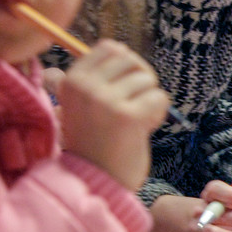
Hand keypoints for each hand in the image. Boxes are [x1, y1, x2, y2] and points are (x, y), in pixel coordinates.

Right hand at [55, 40, 170, 189]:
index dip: (127, 65)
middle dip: (142, 79)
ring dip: (150, 100)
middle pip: (132, 60)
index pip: (111, 47)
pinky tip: (145, 129)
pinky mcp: (128, 116)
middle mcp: (86, 86)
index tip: (125, 87)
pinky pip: (159, 97)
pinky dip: (158, 113)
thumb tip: (105, 50)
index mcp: (72, 81)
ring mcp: (106, 100)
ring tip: (137, 122)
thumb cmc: (93, 145)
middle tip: (136, 104)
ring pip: (147, 79)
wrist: (96, 183)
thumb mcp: (79, 108)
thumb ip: (88, 81)